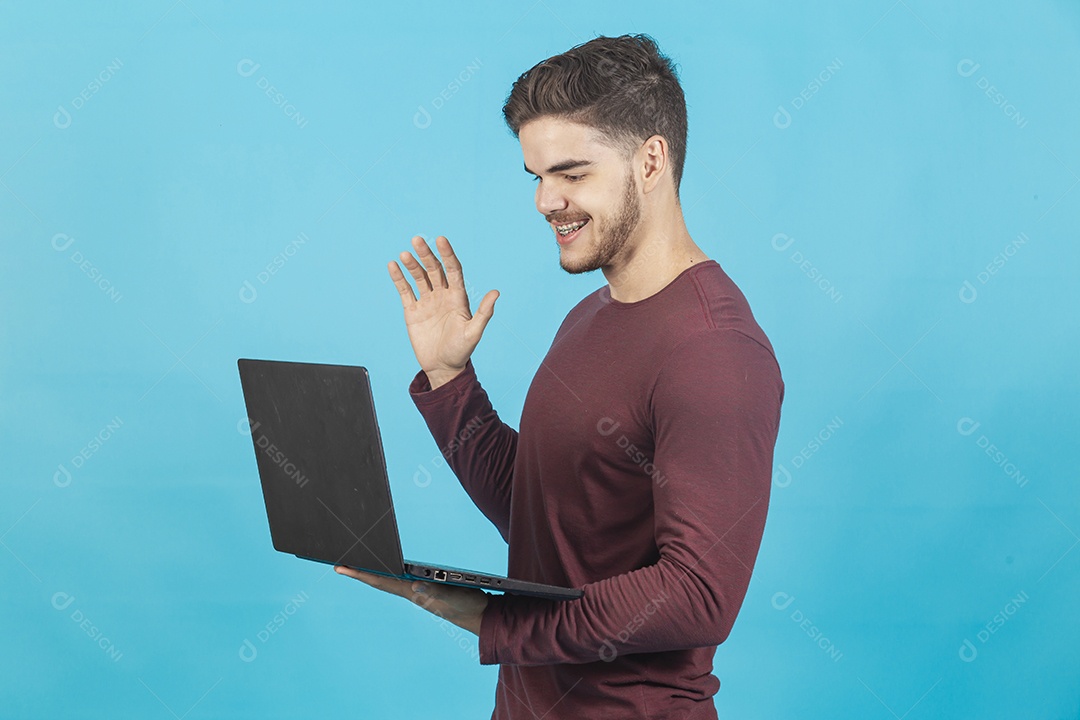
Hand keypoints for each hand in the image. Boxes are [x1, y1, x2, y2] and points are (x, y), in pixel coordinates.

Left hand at [334, 566, 488, 635]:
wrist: (483, 616)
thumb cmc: (469, 606)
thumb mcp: (453, 596)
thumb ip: (434, 591)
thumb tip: (414, 585)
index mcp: (414, 592)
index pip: (381, 581)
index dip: (360, 573)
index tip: (341, 567)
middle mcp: (412, 592)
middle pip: (380, 580)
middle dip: (360, 571)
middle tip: (340, 563)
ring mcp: (419, 591)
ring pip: (390, 579)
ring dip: (372, 572)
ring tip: (356, 565)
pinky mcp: (428, 588)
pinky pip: (402, 578)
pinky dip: (389, 571)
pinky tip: (387, 569)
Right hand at [388, 236, 498, 388]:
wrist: (442, 367)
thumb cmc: (461, 351)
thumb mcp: (474, 332)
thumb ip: (484, 313)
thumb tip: (496, 292)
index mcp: (458, 297)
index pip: (453, 270)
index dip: (447, 254)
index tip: (441, 240)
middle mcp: (442, 295)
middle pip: (434, 269)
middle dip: (426, 255)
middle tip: (417, 240)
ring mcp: (427, 302)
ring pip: (419, 277)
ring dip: (412, 265)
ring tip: (404, 254)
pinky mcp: (413, 311)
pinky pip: (405, 291)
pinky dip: (399, 278)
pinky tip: (393, 266)